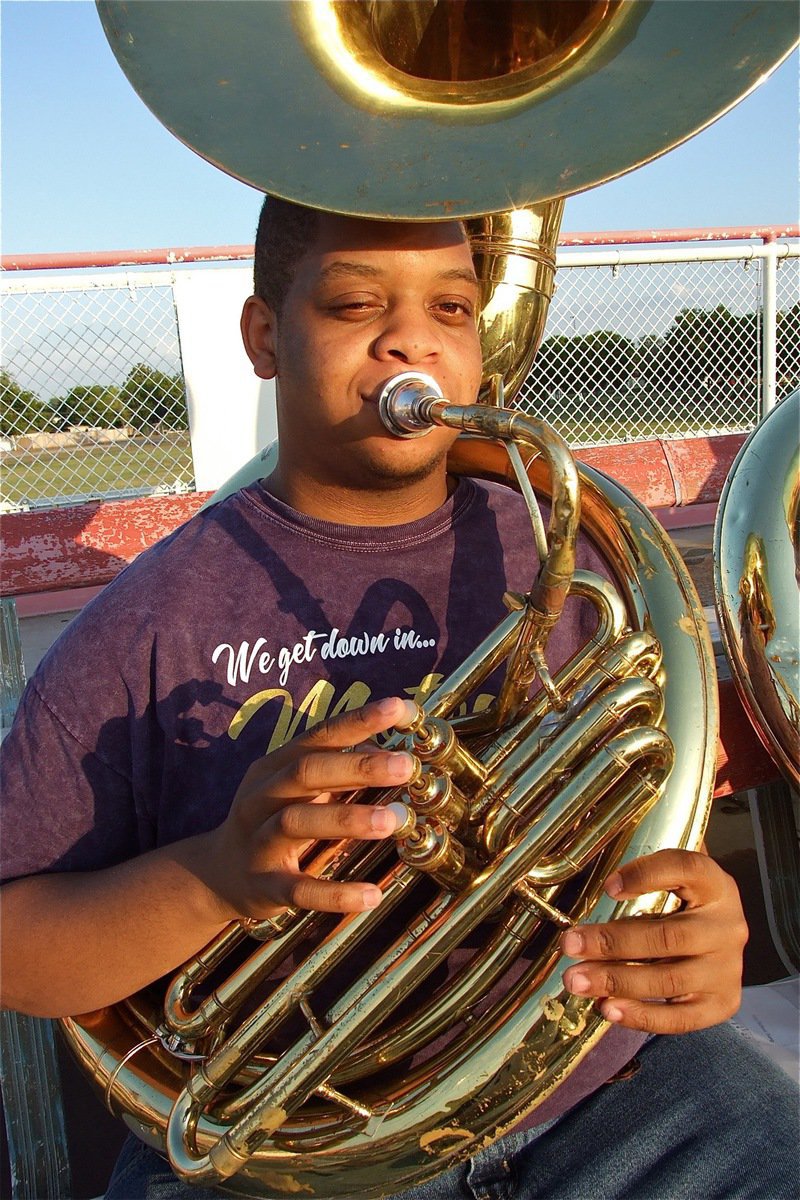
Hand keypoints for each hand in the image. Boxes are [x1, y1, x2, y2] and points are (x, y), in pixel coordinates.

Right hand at [199, 696, 415, 921]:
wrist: (217, 875)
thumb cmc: (272, 821)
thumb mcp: (297, 790)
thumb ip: (338, 770)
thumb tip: (389, 753)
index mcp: (275, 767)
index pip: (319, 736)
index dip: (358, 721)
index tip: (399, 708)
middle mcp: (263, 797)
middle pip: (307, 772)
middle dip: (358, 767)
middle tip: (405, 765)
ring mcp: (260, 841)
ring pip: (297, 822)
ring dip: (347, 818)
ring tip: (393, 821)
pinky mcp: (265, 885)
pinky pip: (299, 889)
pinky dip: (335, 893)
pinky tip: (373, 894)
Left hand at [560, 849, 747, 1033]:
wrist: (717, 944)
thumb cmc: (681, 906)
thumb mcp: (671, 880)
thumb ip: (643, 874)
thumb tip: (596, 877)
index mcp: (714, 885)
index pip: (685, 869)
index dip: (646, 875)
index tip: (607, 887)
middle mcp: (727, 926)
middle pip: (668, 936)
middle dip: (612, 942)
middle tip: (569, 944)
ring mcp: (728, 968)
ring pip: (669, 979)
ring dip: (616, 981)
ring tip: (575, 981)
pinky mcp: (722, 1003)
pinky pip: (680, 1017)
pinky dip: (641, 1016)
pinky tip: (607, 1008)